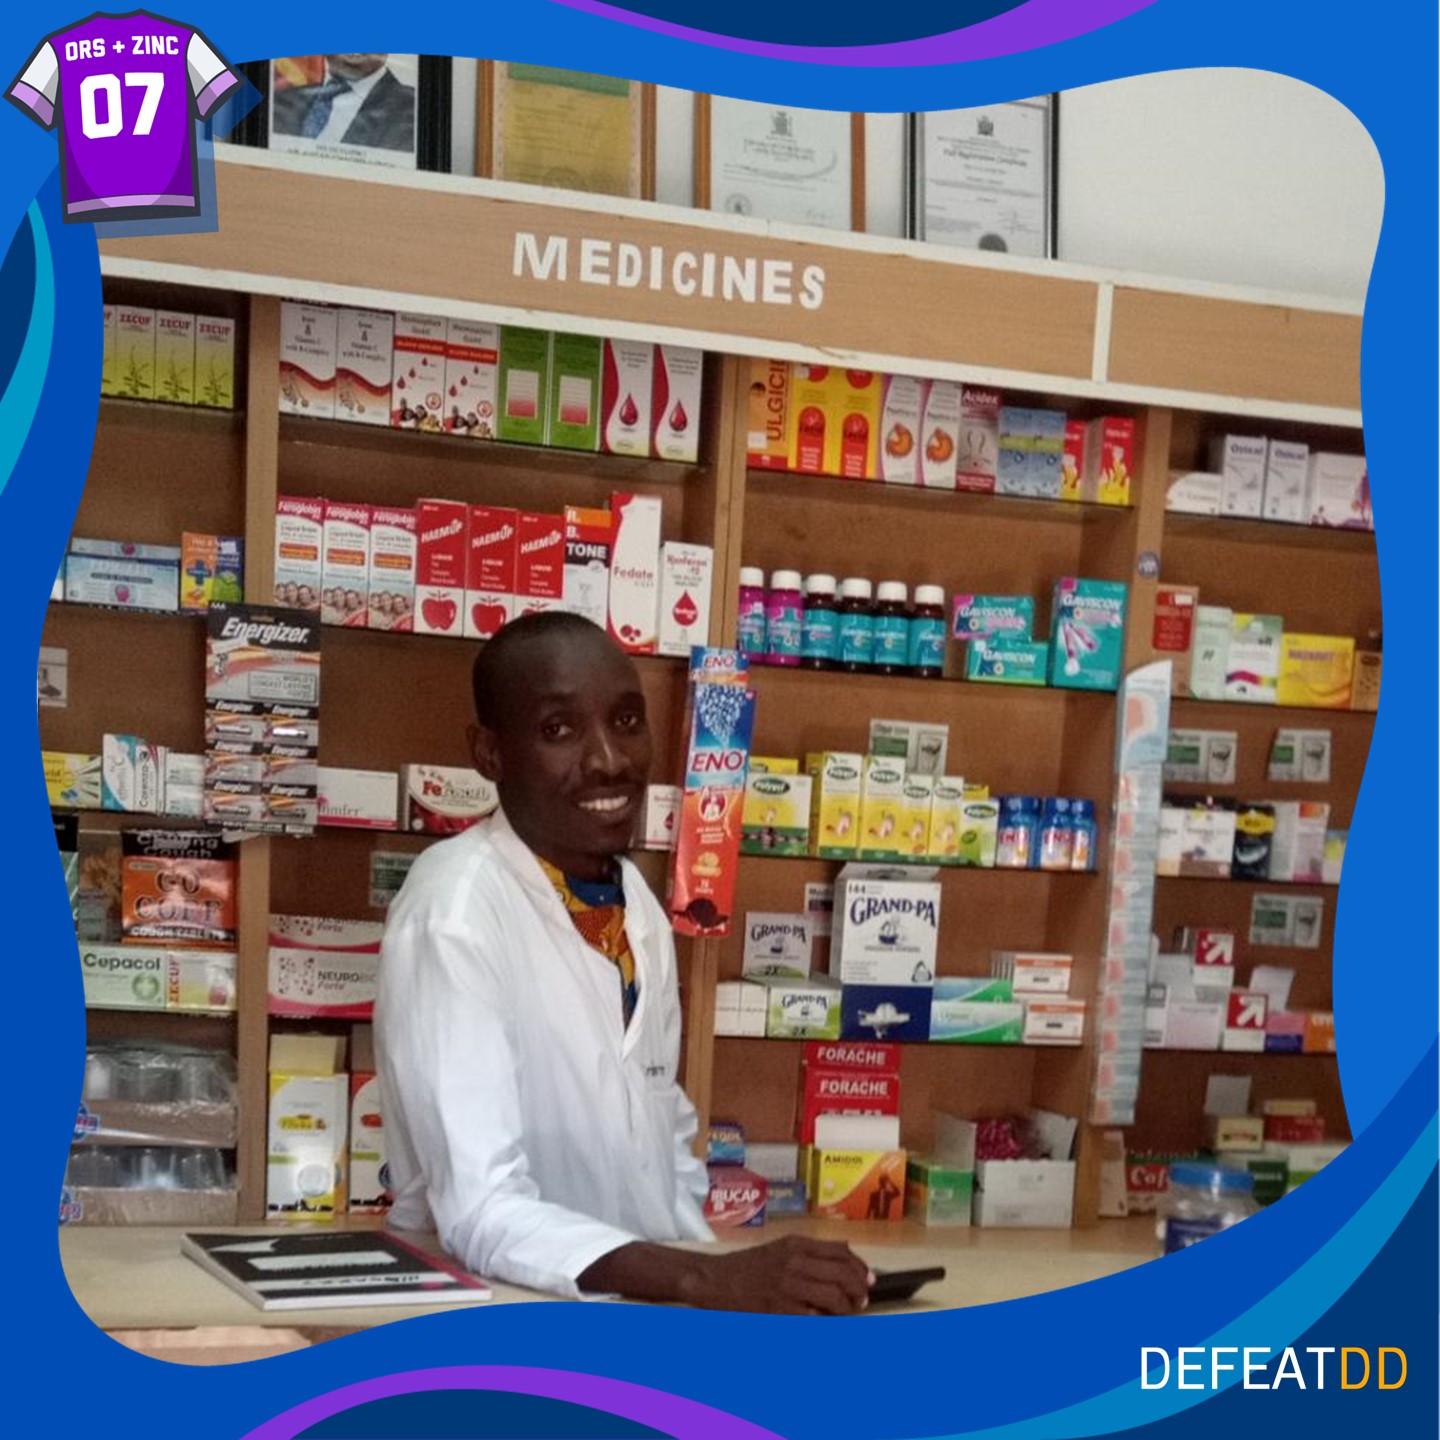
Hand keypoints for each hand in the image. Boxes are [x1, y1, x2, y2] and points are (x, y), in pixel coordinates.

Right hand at [682, 1236, 873, 1314]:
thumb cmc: (749, 1266)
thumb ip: (811, 1251)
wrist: (716, 1280)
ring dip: (845, 1308)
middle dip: (858, 1290)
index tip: (868, 1280)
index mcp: (796, 1244)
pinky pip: (813, 1317)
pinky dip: (824, 1320)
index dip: (860, 1268)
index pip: (841, 1252)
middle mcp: (794, 1261)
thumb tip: (846, 1254)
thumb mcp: (781, 1248)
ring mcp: (787, 1286)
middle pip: (841, 1274)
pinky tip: (825, 1321)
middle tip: (862, 1300)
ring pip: (832, 1297)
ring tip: (847, 1312)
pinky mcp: (779, 1309)